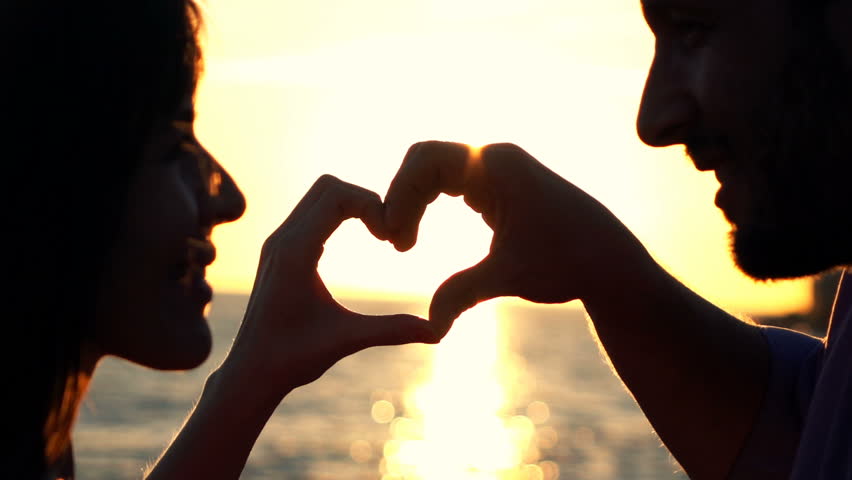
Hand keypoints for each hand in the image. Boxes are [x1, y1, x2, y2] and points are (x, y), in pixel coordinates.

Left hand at [221, 175, 437, 400]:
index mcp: (295, 252)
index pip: (337, 195)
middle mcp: (282, 239)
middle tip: (389, 232)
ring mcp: (278, 243)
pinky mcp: (279, 252)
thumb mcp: (347, 340)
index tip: (391, 237)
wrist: (249, 373)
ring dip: (352, 206)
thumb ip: (393, 330)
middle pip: (328, 186)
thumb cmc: (292, 359)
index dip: (372, 204)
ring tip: (379, 235)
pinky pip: (311, 214)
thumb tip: (439, 332)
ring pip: (318, 197)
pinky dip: (339, 216)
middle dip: (365, 199)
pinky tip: (358, 243)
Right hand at [384, 141, 651, 337]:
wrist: (612, 264)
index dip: (399, 195)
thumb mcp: (509, 277)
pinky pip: (449, 183)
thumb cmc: (569, 263)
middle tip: (395, 243)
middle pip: (423, 162)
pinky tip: (419, 236)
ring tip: (403, 244)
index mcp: (497, 165)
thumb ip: (462, 294)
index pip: (424, 160)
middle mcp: (495, 159)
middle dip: (402, 198)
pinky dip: (428, 205)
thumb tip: (430, 328)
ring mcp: (498, 170)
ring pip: (434, 173)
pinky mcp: (500, 186)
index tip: (395, 240)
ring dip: (412, 203)